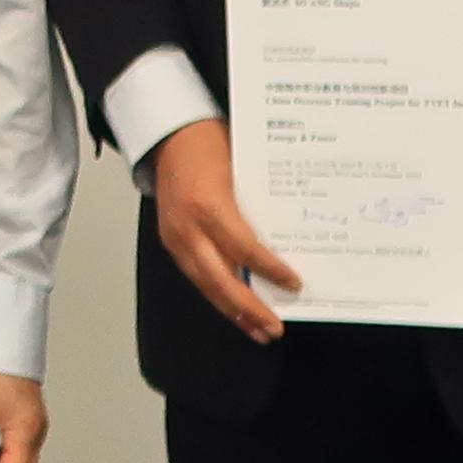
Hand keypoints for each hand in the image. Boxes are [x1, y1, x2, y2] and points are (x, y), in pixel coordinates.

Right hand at [147, 121, 299, 341]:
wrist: (167, 131)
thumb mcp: (241, 168)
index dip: (270, 270)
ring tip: (256, 330)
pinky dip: (216, 295)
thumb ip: (257, 205)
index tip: (294, 284)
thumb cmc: (208, 140)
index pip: (244, 250)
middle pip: (221, 280)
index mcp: (208, 206)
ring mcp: (175, 237)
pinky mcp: (169, 241)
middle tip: (273, 329)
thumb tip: (287, 238)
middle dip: (248, 309)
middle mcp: (188, 228)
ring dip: (232, 312)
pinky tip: (233, 308)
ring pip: (205, 285)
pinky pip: (195, 276)